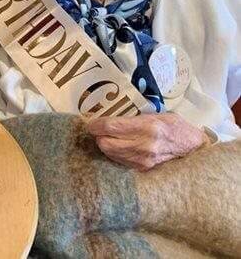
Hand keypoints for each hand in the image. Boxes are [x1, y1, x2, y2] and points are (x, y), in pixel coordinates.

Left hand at [86, 113, 207, 170]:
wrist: (193, 149)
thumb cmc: (174, 127)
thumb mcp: (156, 115)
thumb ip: (133, 117)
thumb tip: (108, 116)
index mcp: (147, 127)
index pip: (110, 127)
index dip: (96, 125)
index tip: (91, 122)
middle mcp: (143, 146)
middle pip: (105, 143)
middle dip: (98, 135)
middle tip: (98, 130)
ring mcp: (143, 161)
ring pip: (110, 153)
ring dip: (104, 145)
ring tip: (107, 137)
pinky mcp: (142, 170)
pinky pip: (119, 161)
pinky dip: (113, 154)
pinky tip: (116, 147)